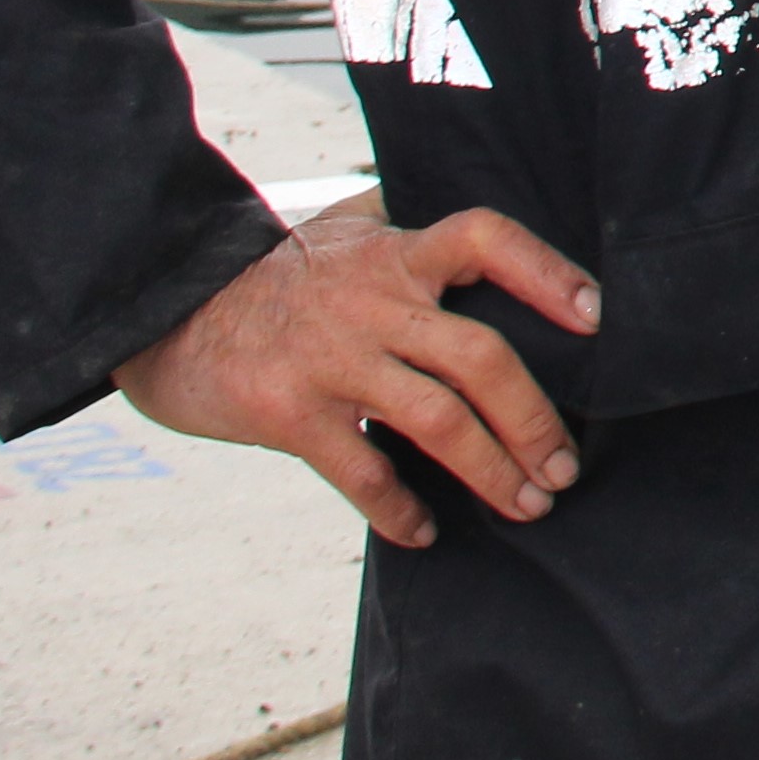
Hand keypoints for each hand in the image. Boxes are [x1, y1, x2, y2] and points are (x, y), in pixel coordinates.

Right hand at [114, 189, 601, 546]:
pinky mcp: (289, 413)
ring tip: (526, 505)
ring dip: (492, 471)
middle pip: (481, 358)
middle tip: (563, 466)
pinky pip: (364, 473)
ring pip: (438, 421)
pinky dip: (400, 511)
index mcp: (393, 253)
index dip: (546, 272)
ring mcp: (332, 359)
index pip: (485, 239)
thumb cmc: (269, 274)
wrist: (163, 307)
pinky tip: (424, 533)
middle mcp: (372, 301)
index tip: (595, 315)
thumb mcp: (339, 229)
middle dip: (534, 420)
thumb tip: (476, 232)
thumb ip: (404, 226)